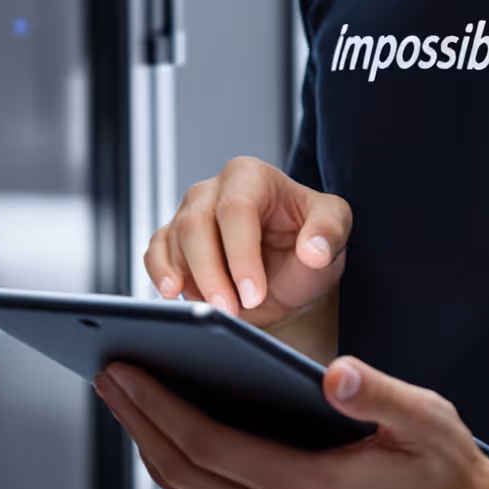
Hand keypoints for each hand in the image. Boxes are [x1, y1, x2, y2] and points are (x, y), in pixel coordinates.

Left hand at [94, 356, 488, 488]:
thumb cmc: (450, 472)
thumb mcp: (427, 420)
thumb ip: (377, 393)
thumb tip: (335, 374)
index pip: (207, 445)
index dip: (157, 405)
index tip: (124, 369)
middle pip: (184, 472)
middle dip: (138, 421)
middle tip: (107, 376)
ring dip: (153, 448)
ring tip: (128, 401)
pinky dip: (186, 472)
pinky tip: (175, 437)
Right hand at [143, 157, 348, 328]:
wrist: (287, 272)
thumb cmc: (309, 244)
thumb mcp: (334, 233)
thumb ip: (329, 234)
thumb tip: (312, 250)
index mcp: (251, 176)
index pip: (236, 209)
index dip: (241, 253)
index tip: (254, 292)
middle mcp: (213, 189)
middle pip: (195, 223)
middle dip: (211, 272)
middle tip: (230, 310)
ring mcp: (188, 212)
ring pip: (173, 239)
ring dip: (190, 280)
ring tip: (215, 311)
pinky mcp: (171, 239)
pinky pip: (155, 251)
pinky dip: (160, 273)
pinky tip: (172, 293)